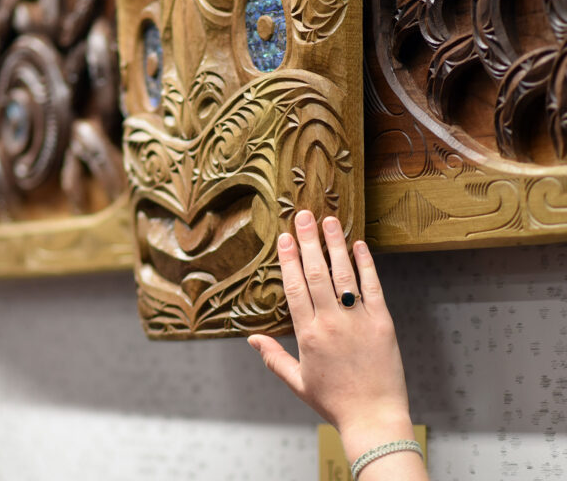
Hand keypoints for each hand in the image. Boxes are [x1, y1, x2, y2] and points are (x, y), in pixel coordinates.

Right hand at [248, 211, 417, 469]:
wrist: (373, 418)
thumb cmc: (333, 402)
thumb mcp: (297, 382)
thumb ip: (273, 357)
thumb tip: (251, 339)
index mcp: (308, 335)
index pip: (294, 288)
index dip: (288, 260)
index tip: (284, 237)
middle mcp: (331, 322)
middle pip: (316, 274)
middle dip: (308, 242)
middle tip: (303, 216)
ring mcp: (358, 320)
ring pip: (344, 274)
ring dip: (335, 245)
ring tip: (328, 221)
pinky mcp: (382, 322)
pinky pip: (373, 287)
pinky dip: (366, 264)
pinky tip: (359, 245)